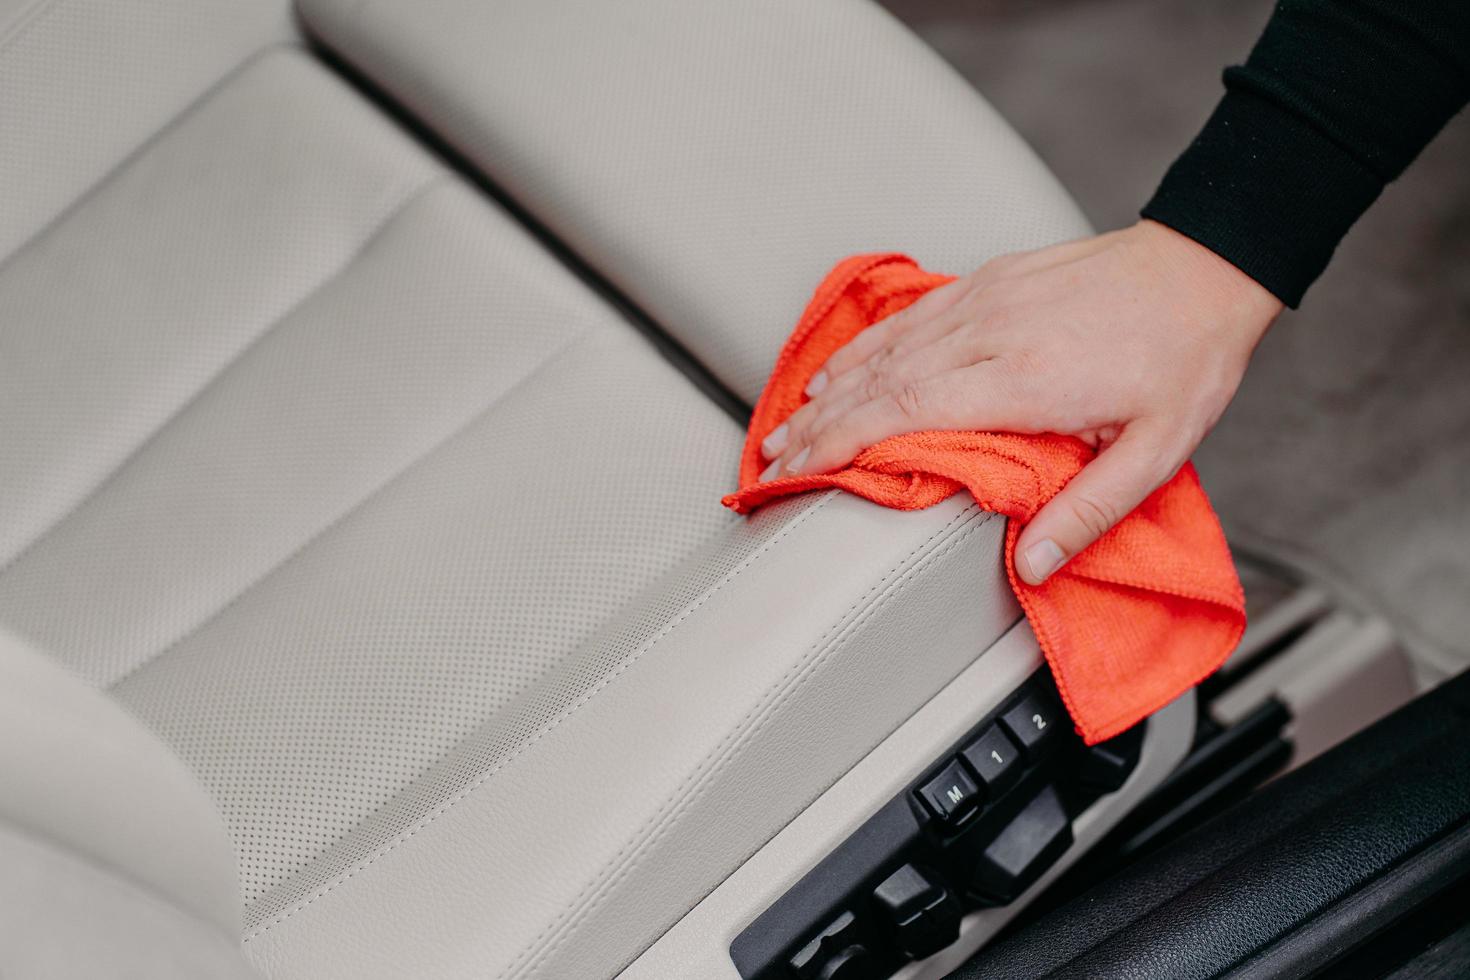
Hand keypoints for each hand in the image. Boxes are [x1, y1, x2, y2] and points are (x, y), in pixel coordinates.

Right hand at [759, 220, 1282, 584]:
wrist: (1205, 268)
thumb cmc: (1183, 359)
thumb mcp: (1157, 451)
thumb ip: (1089, 511)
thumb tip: (1032, 565)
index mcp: (1026, 379)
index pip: (904, 412)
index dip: (842, 443)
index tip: (801, 470)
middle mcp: (992, 333)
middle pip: (878, 382)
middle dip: (816, 425)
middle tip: (772, 460)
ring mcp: (986, 299)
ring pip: (885, 347)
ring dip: (829, 387)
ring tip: (787, 424)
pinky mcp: (990, 280)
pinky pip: (910, 316)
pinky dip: (865, 346)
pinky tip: (841, 367)